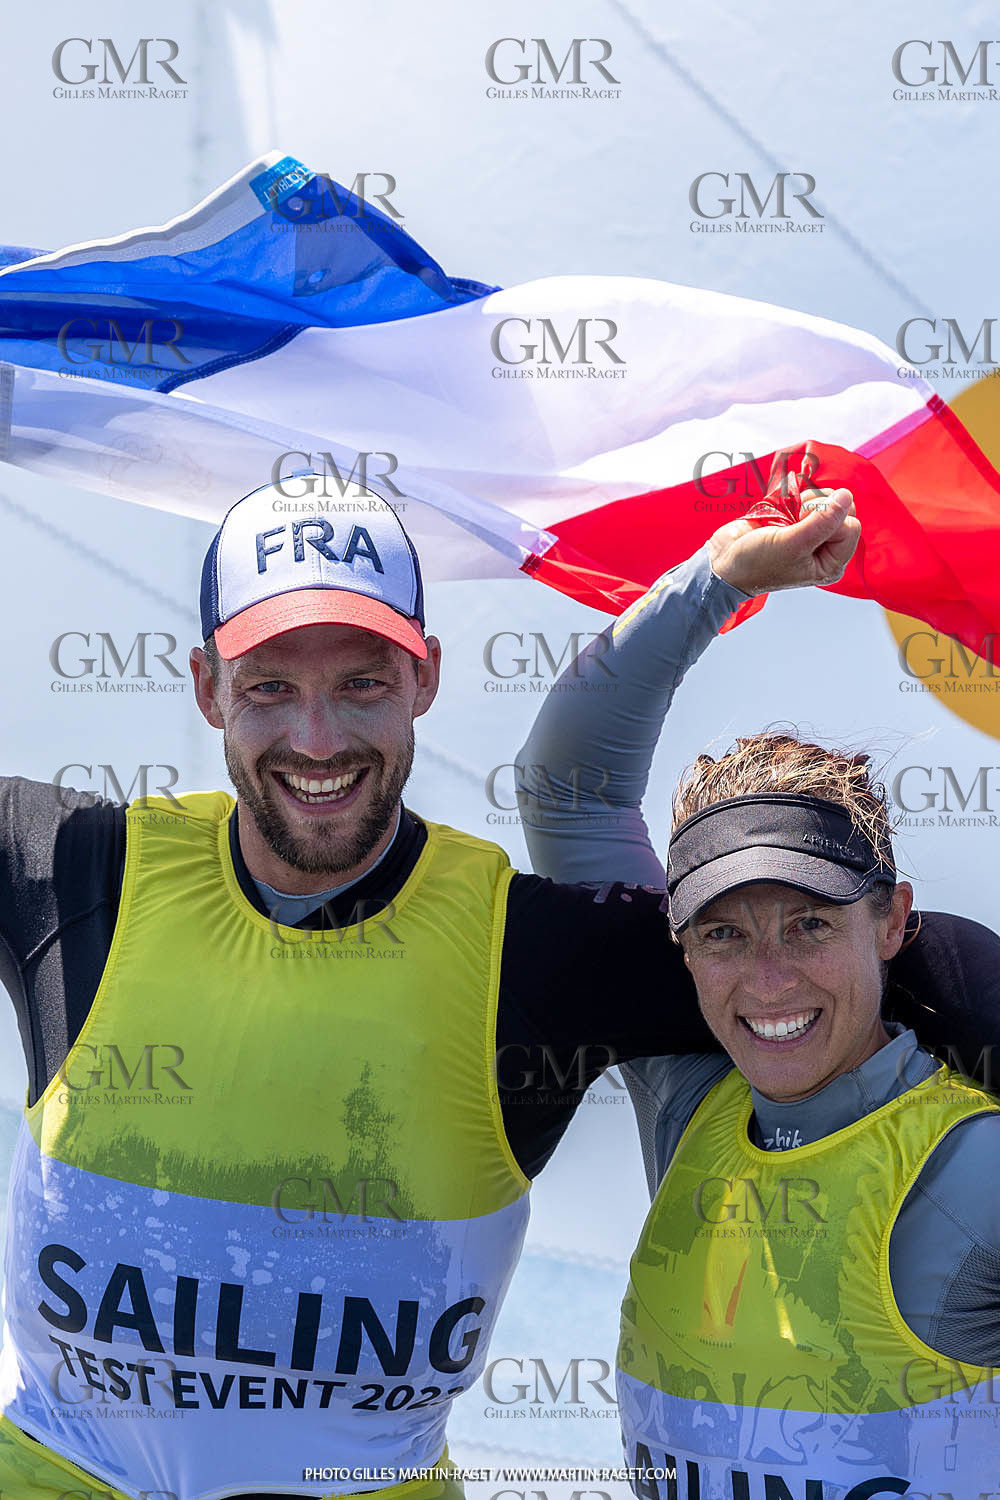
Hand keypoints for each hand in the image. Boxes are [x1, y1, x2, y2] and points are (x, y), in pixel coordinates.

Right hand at [707, 484, 860, 596]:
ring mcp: (812, 531)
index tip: (801, 526)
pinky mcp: (797, 518)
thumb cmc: (755, 563)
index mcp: (831, 563)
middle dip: (819, 506)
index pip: (851, 526)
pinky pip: (810, 495)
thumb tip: (846, 495)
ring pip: (827, 499)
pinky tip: (783, 508)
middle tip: (795, 518)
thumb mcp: (791, 544)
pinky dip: (796, 495)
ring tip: (786, 515)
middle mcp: (826, 548)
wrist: (723, 561)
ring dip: (806, 500)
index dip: (829, 518)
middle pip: (844, 510)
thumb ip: (822, 521)